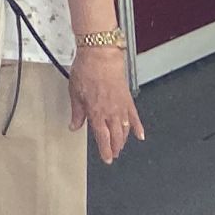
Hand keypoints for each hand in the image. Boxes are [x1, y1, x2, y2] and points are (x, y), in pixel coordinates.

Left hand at [69, 47, 144, 163]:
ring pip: (124, 130)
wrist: (101, 56)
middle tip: (114, 155)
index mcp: (96, 112)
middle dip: (115, 148)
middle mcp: (110, 112)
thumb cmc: (87, 70)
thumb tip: (74, 126)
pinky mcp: (128, 100)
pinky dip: (138, 127)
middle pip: (115, 136)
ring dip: (123, 140)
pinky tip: (140, 135)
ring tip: (120, 146)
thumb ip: (76, 112)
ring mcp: (121, 107)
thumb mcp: (75, 92)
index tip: (107, 158)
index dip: (105, 150)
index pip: (101, 137)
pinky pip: (135, 117)